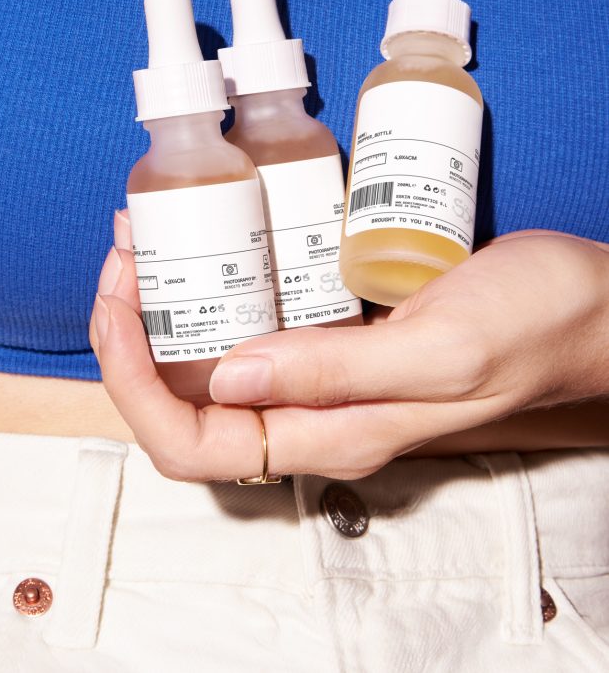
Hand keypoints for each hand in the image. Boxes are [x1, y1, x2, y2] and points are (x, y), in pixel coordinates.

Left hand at [90, 223, 608, 480]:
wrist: (590, 305)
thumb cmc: (534, 324)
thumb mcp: (441, 348)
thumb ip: (338, 373)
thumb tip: (226, 374)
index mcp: (339, 432)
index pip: (196, 444)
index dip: (136, 383)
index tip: (120, 301)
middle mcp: (323, 413)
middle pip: (189, 404)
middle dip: (134, 335)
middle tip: (126, 254)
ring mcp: (331, 374)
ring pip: (215, 362)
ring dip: (168, 306)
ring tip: (150, 239)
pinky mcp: (343, 335)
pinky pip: (259, 324)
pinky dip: (219, 286)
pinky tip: (218, 240)